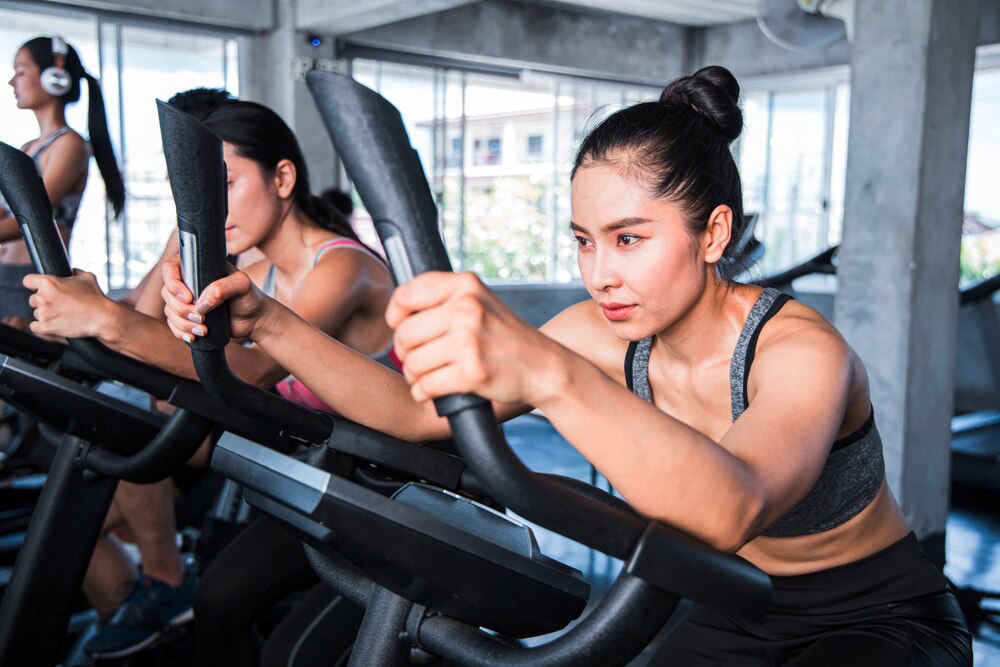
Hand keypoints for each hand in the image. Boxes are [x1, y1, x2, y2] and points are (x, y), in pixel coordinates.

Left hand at [24, 269, 117, 338]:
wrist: (103, 317)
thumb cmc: (96, 297)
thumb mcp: (87, 277)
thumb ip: (74, 272)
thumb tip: (71, 271)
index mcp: (49, 282)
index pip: (28, 281)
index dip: (34, 284)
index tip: (39, 288)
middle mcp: (43, 297)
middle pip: (33, 299)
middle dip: (44, 301)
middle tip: (58, 304)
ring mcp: (43, 313)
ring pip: (36, 313)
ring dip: (46, 314)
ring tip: (62, 315)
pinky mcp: (45, 327)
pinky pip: (34, 327)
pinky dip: (42, 327)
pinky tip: (55, 323)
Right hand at [161, 255, 271, 342]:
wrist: (254, 319)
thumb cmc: (249, 297)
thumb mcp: (242, 285)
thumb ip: (224, 287)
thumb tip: (203, 301)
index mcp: (197, 267)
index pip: (170, 268)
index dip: (173, 284)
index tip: (189, 298)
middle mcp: (188, 282)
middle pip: (166, 293)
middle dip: (181, 309)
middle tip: (202, 318)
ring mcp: (187, 301)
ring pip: (169, 311)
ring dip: (183, 323)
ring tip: (204, 330)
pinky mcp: (188, 317)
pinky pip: (173, 325)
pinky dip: (181, 332)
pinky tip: (194, 337)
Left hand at [387, 272, 564, 405]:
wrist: (543, 366)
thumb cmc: (505, 337)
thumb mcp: (479, 301)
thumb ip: (443, 298)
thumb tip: (396, 312)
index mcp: (465, 286)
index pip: (406, 295)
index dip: (396, 316)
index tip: (401, 327)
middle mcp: (467, 309)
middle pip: (405, 334)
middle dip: (405, 352)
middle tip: (419, 359)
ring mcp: (469, 341)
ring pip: (412, 363)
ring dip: (414, 375)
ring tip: (429, 375)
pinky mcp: (471, 372)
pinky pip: (426, 386)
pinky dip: (424, 392)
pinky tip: (434, 390)